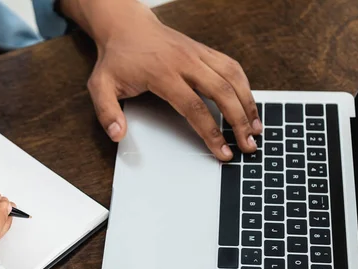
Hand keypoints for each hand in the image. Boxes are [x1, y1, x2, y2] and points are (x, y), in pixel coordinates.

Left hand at [61, 0, 261, 160]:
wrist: (125, 26)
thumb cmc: (116, 58)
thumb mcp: (100, 85)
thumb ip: (107, 112)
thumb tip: (117, 135)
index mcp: (163, 73)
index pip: (194, 108)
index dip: (211, 133)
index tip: (222, 152)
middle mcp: (186, 61)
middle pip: (222, 92)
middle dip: (239, 122)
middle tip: (249, 145)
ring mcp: (197, 53)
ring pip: (233, 77)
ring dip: (248, 103)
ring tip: (257, 128)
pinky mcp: (203, 50)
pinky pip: (231, 66)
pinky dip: (244, 85)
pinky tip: (249, 103)